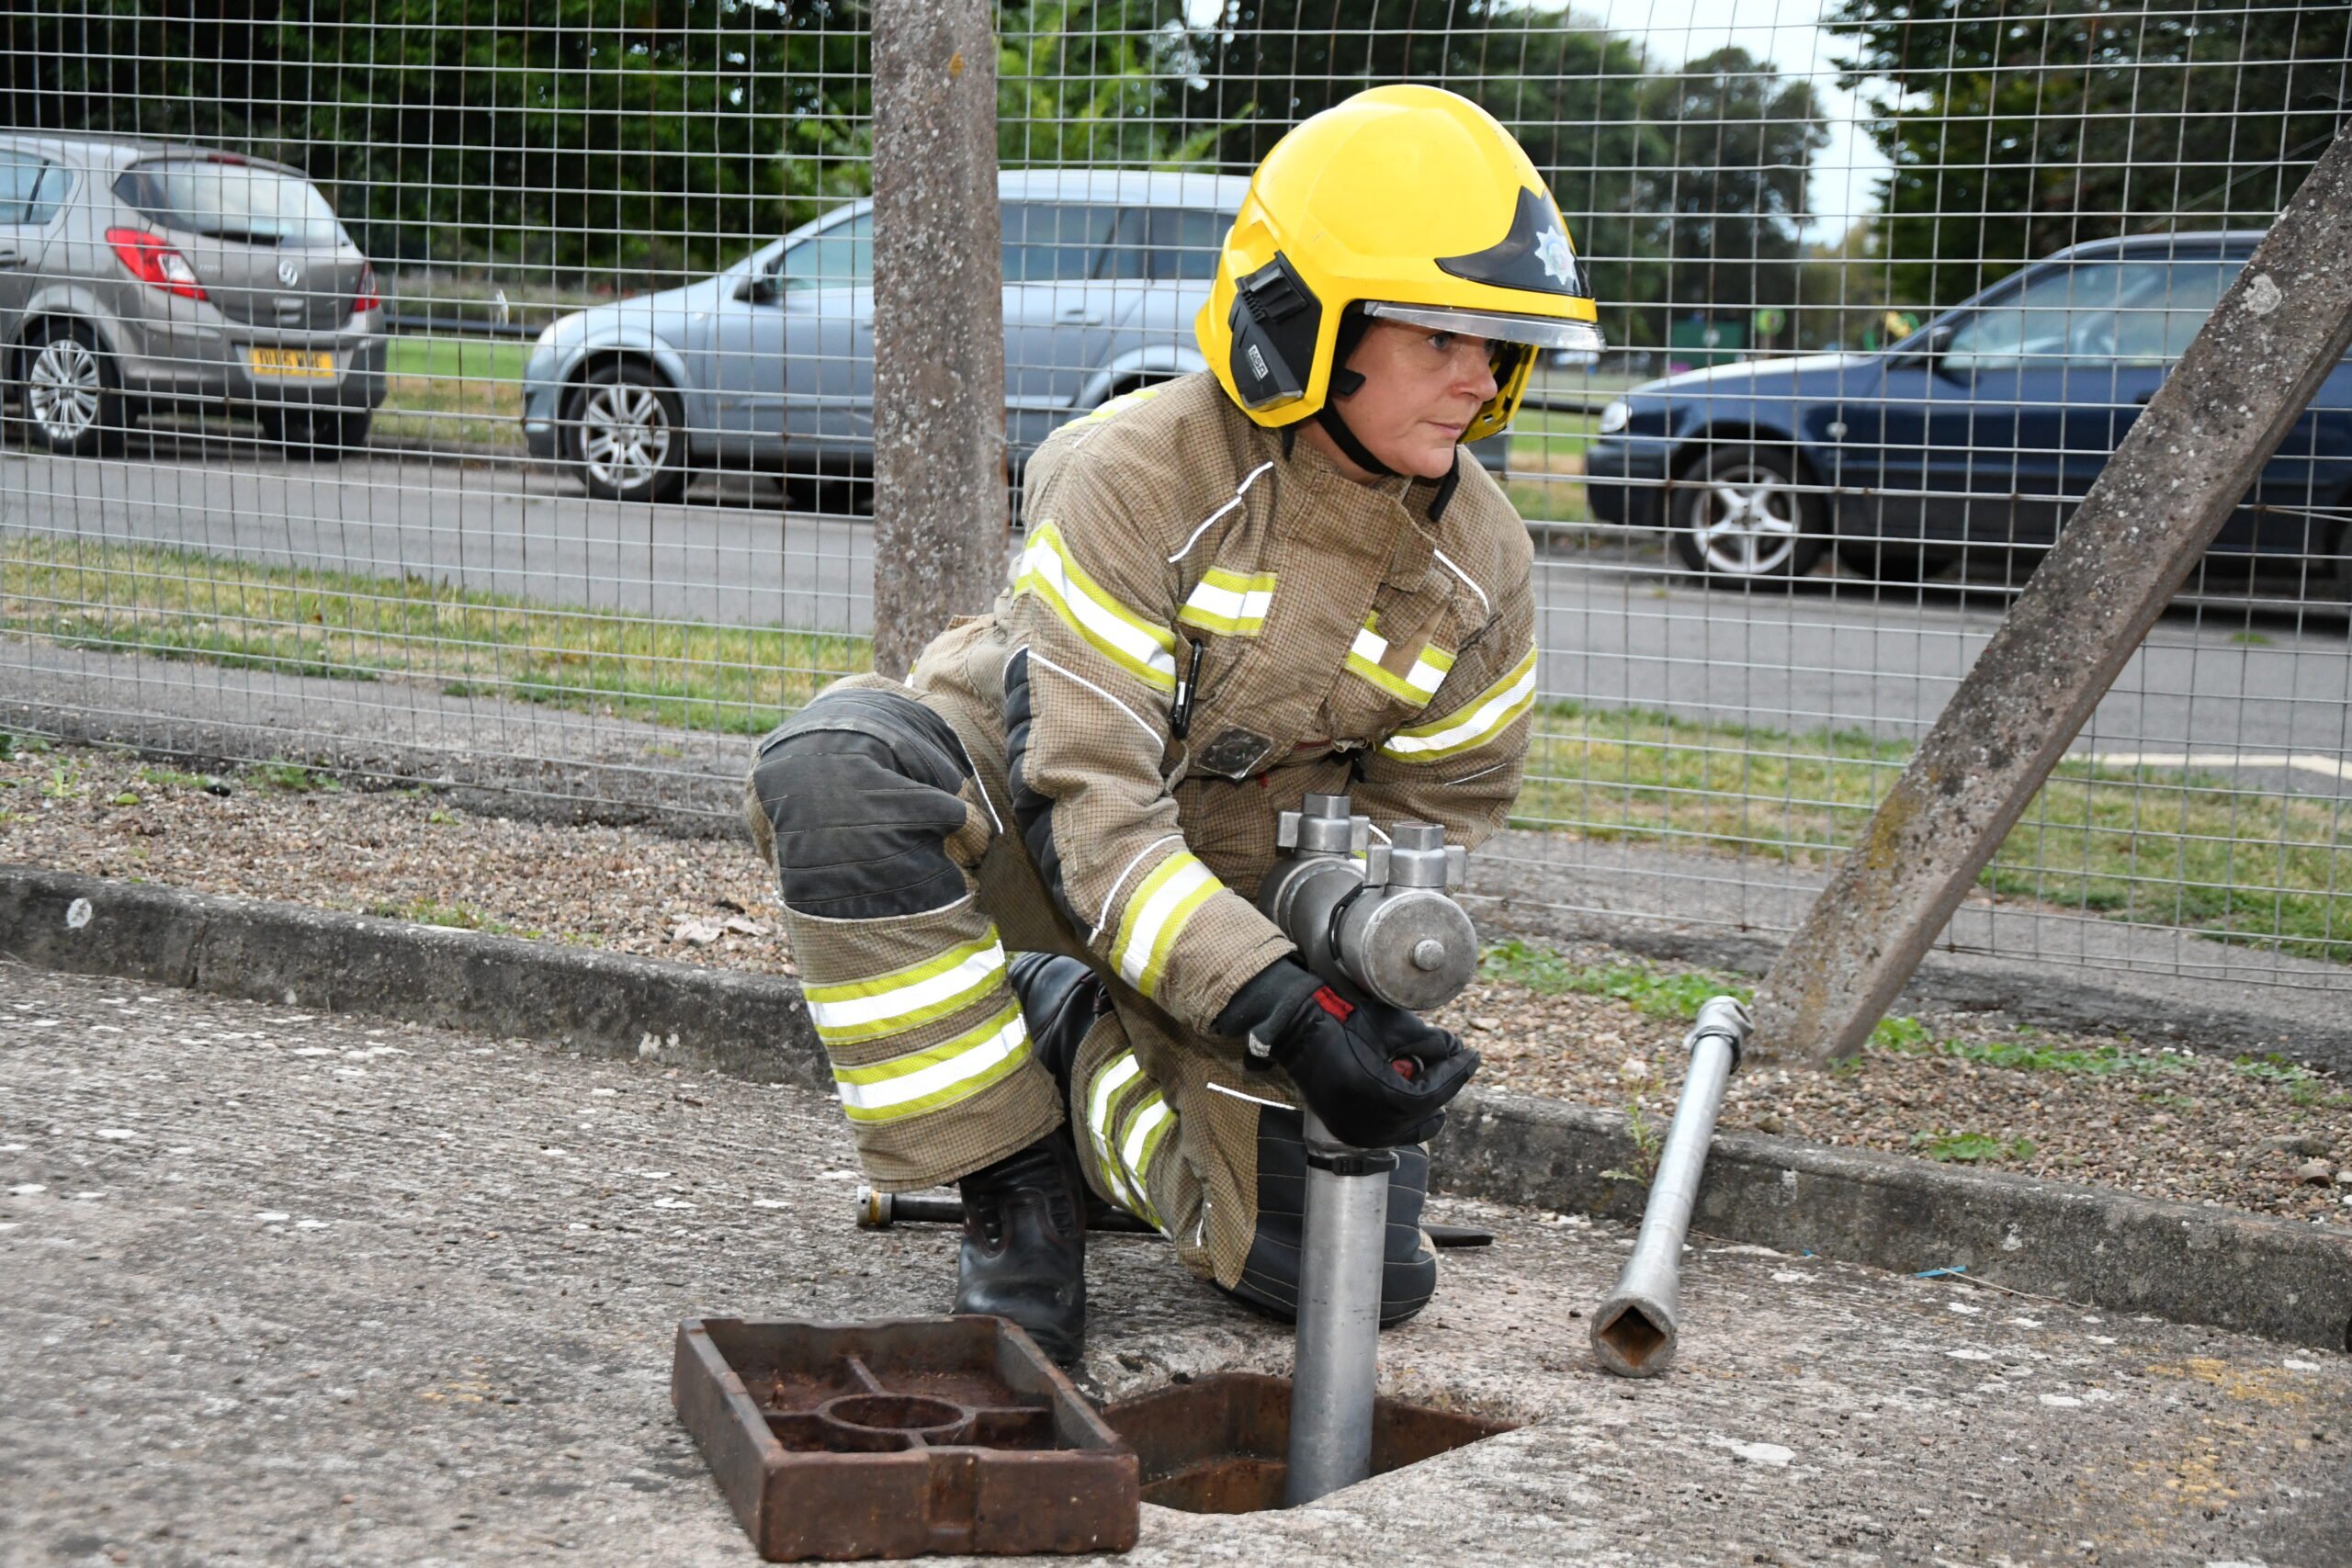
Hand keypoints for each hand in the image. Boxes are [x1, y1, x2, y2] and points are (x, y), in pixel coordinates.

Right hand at [1216, 959, 1478, 1147]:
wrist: (1295, 1031)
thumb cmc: (1343, 1022)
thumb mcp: (1394, 1026)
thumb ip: (1431, 1042)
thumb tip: (1456, 1051)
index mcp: (1388, 1100)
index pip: (1437, 1091)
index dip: (1458, 1071)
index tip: (1473, 1055)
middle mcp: (1374, 1126)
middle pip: (1426, 1112)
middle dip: (1441, 1085)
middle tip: (1452, 1061)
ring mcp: (1359, 1134)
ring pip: (1409, 1127)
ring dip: (1423, 1103)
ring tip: (1426, 1074)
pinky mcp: (1347, 1132)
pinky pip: (1387, 1132)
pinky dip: (1401, 1116)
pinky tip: (1406, 1094)